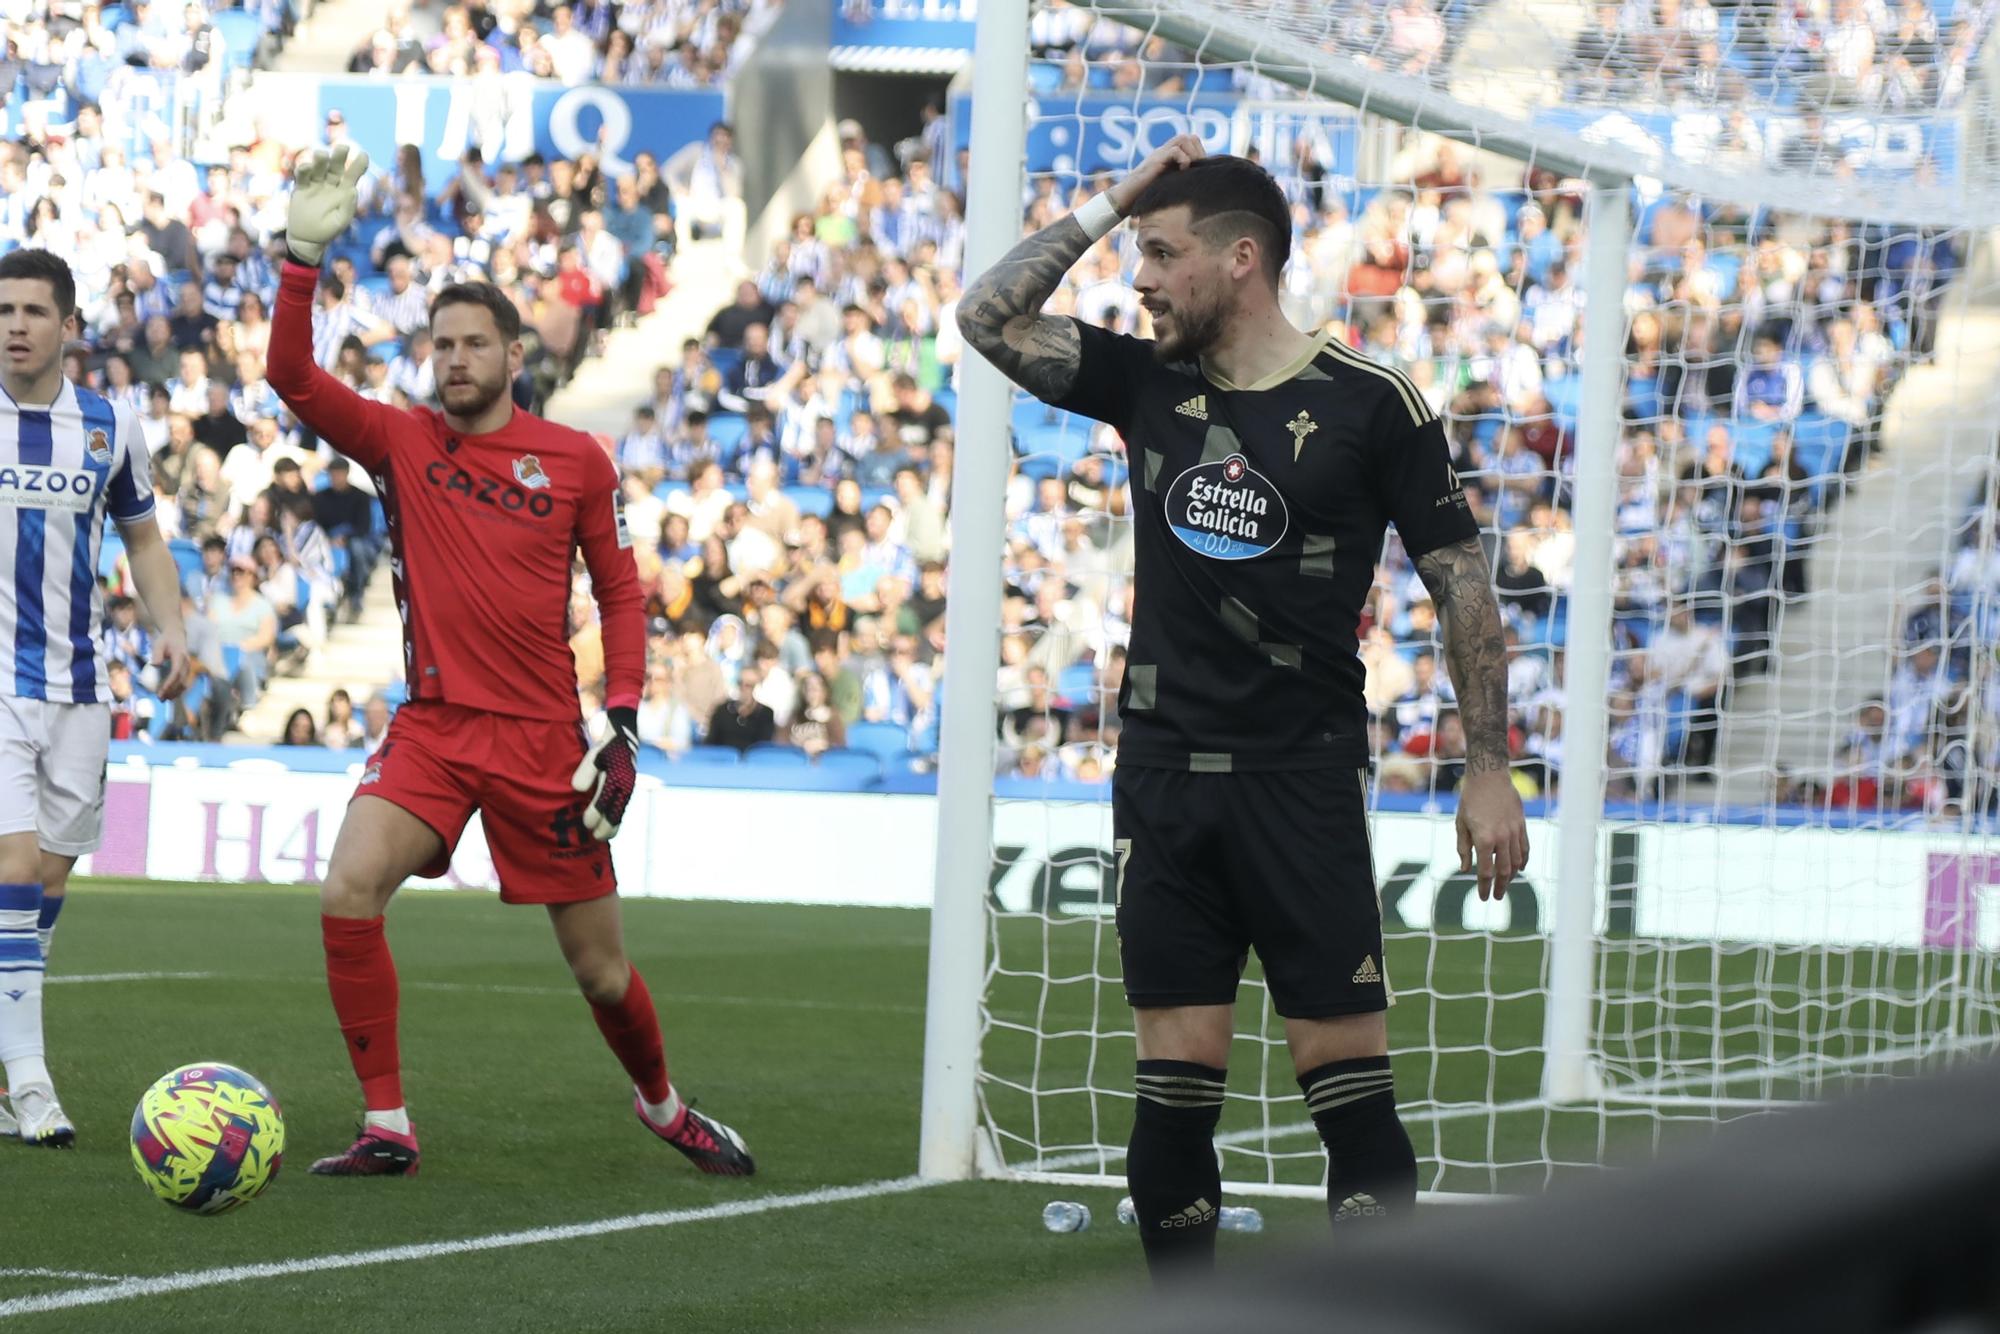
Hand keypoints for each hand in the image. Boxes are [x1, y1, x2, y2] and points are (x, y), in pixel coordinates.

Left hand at [152, 629, 191, 700]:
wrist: (176, 635)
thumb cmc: (166, 640)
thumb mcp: (159, 644)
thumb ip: (157, 654)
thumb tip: (155, 665)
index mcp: (180, 657)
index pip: (176, 673)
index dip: (169, 683)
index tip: (161, 691)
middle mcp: (187, 663)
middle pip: (182, 681)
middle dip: (172, 691)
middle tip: (161, 699)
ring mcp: (189, 667)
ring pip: (185, 683)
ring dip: (176, 693)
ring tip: (164, 699)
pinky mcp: (187, 670)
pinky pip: (185, 682)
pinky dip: (178, 690)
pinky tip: (170, 695)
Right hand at [286, 143, 369, 266]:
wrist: (306, 238)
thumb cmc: (327, 230)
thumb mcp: (341, 221)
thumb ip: (348, 207)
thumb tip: (352, 190)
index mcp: (344, 191)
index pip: (353, 174)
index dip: (359, 164)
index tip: (364, 154)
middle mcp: (330, 184)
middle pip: (336, 166)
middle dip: (339, 156)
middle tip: (343, 147)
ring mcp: (316, 184)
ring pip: (319, 167)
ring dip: (321, 159)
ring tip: (322, 155)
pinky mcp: (301, 187)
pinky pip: (303, 176)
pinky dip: (304, 170)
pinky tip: (307, 167)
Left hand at [570, 707, 638, 840]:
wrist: (624, 737)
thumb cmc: (605, 747)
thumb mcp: (594, 756)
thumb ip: (586, 772)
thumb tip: (578, 790)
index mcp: (616, 779)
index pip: (604, 803)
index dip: (594, 815)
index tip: (585, 824)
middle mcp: (625, 787)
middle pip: (615, 813)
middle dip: (606, 828)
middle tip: (595, 838)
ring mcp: (628, 788)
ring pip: (621, 812)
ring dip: (612, 825)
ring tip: (602, 837)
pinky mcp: (628, 788)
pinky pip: (623, 807)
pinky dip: (617, 818)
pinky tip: (611, 825)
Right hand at [1106, 133, 1206, 214]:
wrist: (1125, 199)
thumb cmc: (1144, 198)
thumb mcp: (1167, 188)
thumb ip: (1179, 182)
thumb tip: (1198, 188)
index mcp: (1168, 157)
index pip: (1191, 142)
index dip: (1200, 153)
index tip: (1200, 170)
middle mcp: (1164, 152)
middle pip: (1189, 137)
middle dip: (1198, 152)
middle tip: (1196, 169)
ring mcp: (1159, 155)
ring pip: (1183, 138)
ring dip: (1191, 154)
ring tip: (1189, 169)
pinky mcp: (1155, 161)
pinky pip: (1174, 150)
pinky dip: (1183, 159)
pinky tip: (1181, 172)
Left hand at [1456, 769, 1528, 901]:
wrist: (1489, 777)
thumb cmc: (1470, 800)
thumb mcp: (1460, 824)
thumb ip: (1464, 849)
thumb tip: (1465, 869)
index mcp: (1484, 839)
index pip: (1486, 872)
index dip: (1484, 887)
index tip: (1483, 897)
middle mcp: (1501, 838)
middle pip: (1504, 871)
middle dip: (1500, 886)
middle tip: (1496, 896)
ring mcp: (1514, 832)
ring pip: (1517, 861)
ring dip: (1511, 876)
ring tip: (1505, 884)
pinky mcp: (1521, 825)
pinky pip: (1525, 848)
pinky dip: (1523, 861)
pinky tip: (1519, 868)